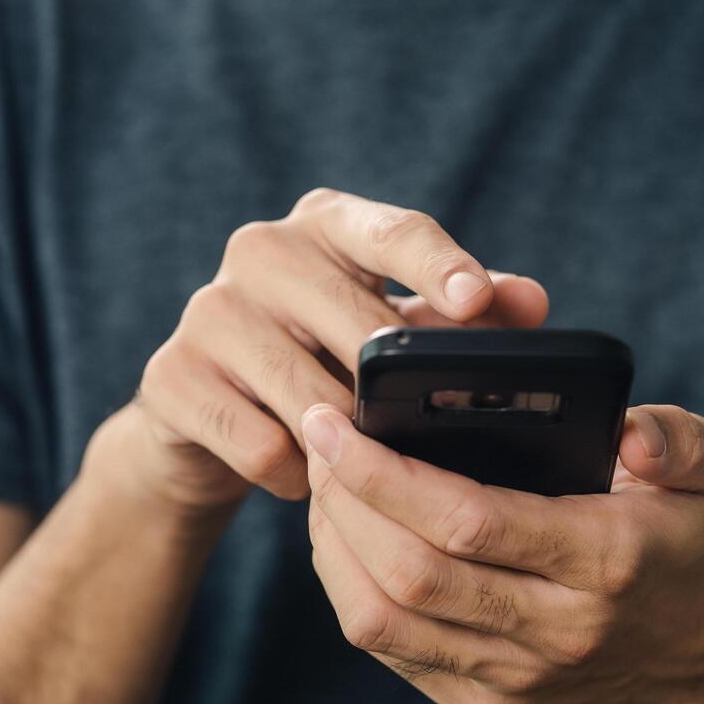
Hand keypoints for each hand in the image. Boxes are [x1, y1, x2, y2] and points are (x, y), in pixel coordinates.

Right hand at [89, 188, 548, 519]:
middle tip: (430, 434)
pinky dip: (293, 474)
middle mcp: (261, 248)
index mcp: (328, 223)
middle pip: (354, 319)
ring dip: (347, 442)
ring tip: (366, 467)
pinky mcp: (169, 376)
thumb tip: (534, 302)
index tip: (475, 302)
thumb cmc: (326, 361)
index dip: (437, 265)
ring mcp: (207, 308)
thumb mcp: (396, 331)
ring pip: (305, 392)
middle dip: (397, 386)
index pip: (391, 231)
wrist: (208, 421)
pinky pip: (258, 442)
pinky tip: (302, 480)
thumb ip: (465, 312)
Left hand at [301, 401, 703, 703]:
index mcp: (603, 561)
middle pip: (411, 572)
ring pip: (384, 620)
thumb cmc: (678, 537)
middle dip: (343, 499)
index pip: (470, 522)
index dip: (387, 474)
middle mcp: (554, 630)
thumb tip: (630, 431)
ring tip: (322, 481)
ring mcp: (513, 678)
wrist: (693, 654)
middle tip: (317, 436)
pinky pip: (389, 649)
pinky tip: (342, 535)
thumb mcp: (703, 470)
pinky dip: (347, 587)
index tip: (336, 422)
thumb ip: (676, 438)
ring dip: (332, 545)